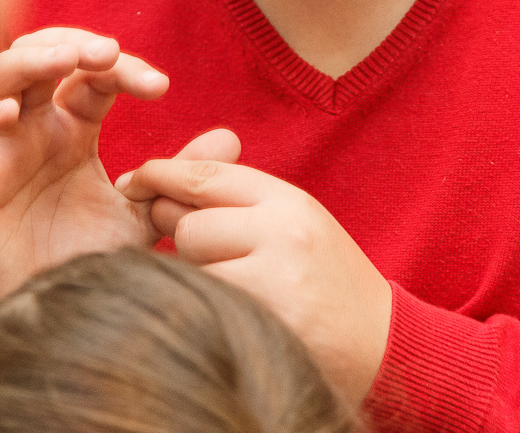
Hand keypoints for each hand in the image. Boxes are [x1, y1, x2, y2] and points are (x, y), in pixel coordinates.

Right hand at [0, 28, 166, 330]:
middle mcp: (29, 129)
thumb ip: (177, 178)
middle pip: (38, 56)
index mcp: (69, 129)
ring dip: (26, 60)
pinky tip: (5, 113)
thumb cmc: (78, 264)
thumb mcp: (138, 217)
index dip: (123, 66)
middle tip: (108, 54)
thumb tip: (231, 138)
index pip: (91, 74)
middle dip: (71, 43)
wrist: (38, 325)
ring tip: (62, 60)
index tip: (160, 88)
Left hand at [118, 140, 390, 409]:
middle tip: (213, 260)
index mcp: (290, 202)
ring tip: (240, 292)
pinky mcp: (265, 316)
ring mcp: (274, 275)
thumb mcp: (297, 227)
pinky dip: (205, 306)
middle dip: (185, 240)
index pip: (208, 176)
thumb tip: (159, 190)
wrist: (385, 347)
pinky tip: (233, 316)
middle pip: (189, 222)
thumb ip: (242, 205)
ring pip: (191, 262)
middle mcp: (282, 229)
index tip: (133, 181)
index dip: (162, 173)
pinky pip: (203, 300)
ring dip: (198, 277)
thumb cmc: (328, 287)